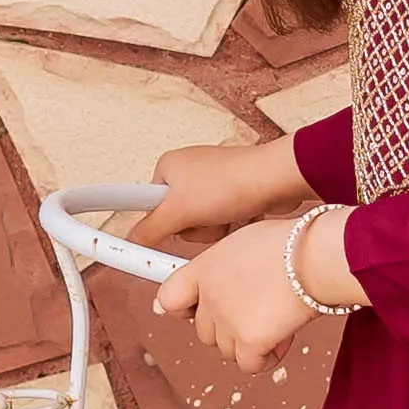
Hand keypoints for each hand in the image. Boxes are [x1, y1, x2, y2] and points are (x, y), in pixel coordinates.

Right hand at [132, 133, 308, 250]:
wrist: (277, 180)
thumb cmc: (232, 181)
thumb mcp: (179, 211)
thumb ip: (149, 229)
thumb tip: (131, 240)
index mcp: (167, 168)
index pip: (145, 206)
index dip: (156, 224)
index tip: (145, 239)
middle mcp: (188, 172)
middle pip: (176, 221)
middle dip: (194, 229)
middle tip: (206, 219)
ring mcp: (212, 184)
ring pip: (200, 226)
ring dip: (214, 230)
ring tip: (228, 215)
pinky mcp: (232, 195)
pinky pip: (221, 223)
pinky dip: (230, 224)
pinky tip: (241, 215)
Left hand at [152, 217, 319, 371]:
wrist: (317, 256)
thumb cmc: (293, 243)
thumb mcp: (247, 241)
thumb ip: (227, 266)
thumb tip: (228, 281)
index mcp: (205, 267)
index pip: (168, 298)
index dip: (183, 308)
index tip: (193, 311)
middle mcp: (210, 295)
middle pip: (204, 331)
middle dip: (228, 328)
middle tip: (256, 313)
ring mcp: (227, 320)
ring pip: (226, 350)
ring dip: (249, 343)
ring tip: (276, 320)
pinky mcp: (249, 341)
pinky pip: (249, 365)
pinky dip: (266, 358)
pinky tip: (283, 339)